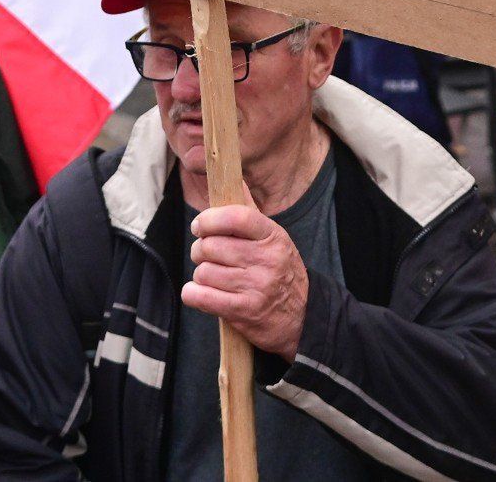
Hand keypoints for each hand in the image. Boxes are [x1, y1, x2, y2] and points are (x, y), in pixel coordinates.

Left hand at [183, 194, 309, 361]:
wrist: (302, 317)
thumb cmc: (280, 271)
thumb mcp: (273, 238)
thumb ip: (249, 211)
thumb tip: (233, 179)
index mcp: (272, 236)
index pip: (236, 216)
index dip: (210, 218)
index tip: (200, 225)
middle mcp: (266, 260)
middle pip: (210, 246)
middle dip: (201, 250)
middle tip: (206, 255)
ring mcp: (255, 287)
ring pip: (203, 272)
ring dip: (201, 275)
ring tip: (214, 277)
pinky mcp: (244, 311)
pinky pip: (201, 297)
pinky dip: (193, 294)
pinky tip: (200, 293)